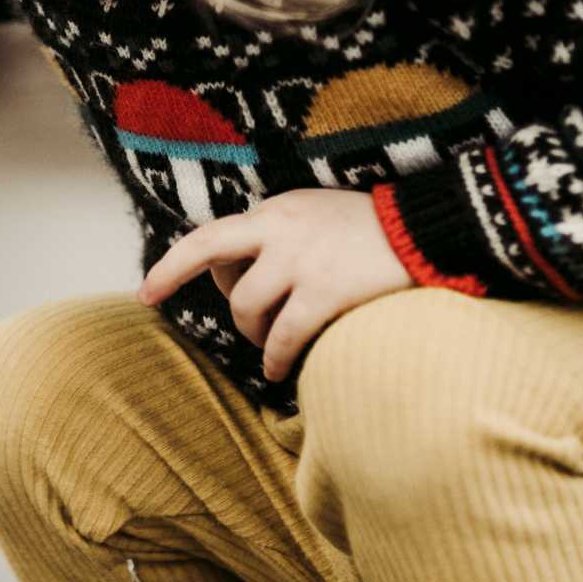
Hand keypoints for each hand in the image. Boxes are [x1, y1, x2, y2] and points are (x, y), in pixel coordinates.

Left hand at [137, 188, 414, 381]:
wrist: (435, 227)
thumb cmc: (380, 232)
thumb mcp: (322, 216)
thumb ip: (283, 237)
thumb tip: (245, 276)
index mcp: (278, 210)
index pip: (210, 239)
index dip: (173, 267)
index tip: (147, 293)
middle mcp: (281, 228)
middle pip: (218, 271)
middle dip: (206, 297)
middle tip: (199, 315)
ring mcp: (302, 259)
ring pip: (248, 310)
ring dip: (256, 337)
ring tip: (274, 349)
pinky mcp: (326, 290)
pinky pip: (284, 336)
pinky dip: (278, 359)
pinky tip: (282, 371)